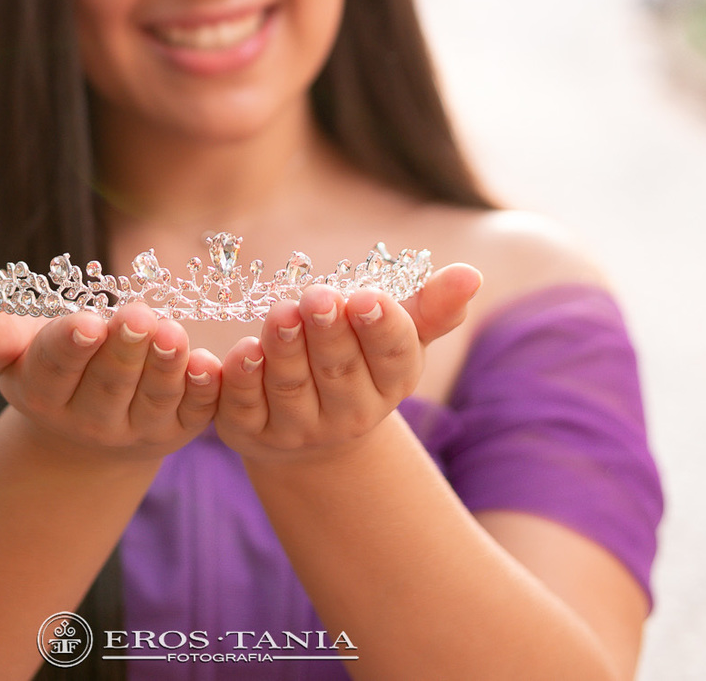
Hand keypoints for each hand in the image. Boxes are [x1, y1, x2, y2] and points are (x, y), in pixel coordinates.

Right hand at [0, 301, 221, 461]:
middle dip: (125, 349)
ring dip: (166, 367)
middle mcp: (91, 418)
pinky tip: (209, 364)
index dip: (71, 345)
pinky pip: (194, 413)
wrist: (89, 429)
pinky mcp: (178, 431)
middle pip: (110, 383)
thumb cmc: (53, 367)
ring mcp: (137, 428)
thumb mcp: (19, 352)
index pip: (57, 367)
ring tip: (174, 333)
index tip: (86, 322)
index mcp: (47, 392)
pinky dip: (203, 391)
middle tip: (139, 315)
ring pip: (153, 399)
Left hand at [213, 263, 481, 465]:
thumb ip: (431, 307)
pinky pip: (240, 407)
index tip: (368, 298)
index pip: (392, 358)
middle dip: (328, 333)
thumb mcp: (397, 335)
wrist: (313, 432)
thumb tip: (472, 274)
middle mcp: (346, 413)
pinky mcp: (247, 431)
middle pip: (338, 372)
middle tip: (317, 297)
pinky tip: (233, 356)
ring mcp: (295, 428)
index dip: (381, 328)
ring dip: (283, 352)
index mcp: (388, 384)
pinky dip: (235, 382)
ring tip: (279, 316)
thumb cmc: (361, 362)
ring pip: (290, 389)